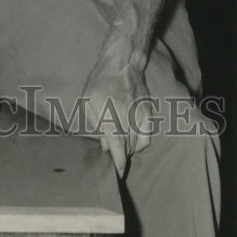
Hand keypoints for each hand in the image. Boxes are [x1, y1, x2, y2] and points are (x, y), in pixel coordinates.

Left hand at [81, 47, 153, 177]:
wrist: (122, 64)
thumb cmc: (100, 82)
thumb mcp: (88, 100)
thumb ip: (95, 124)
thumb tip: (104, 145)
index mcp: (109, 113)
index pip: (117, 145)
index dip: (119, 162)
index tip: (119, 173)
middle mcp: (126, 116)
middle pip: (127, 147)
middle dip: (121, 155)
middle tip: (114, 157)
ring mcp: (139, 115)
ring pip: (137, 144)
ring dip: (129, 150)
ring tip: (121, 147)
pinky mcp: (148, 113)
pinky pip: (147, 137)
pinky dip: (141, 144)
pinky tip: (133, 142)